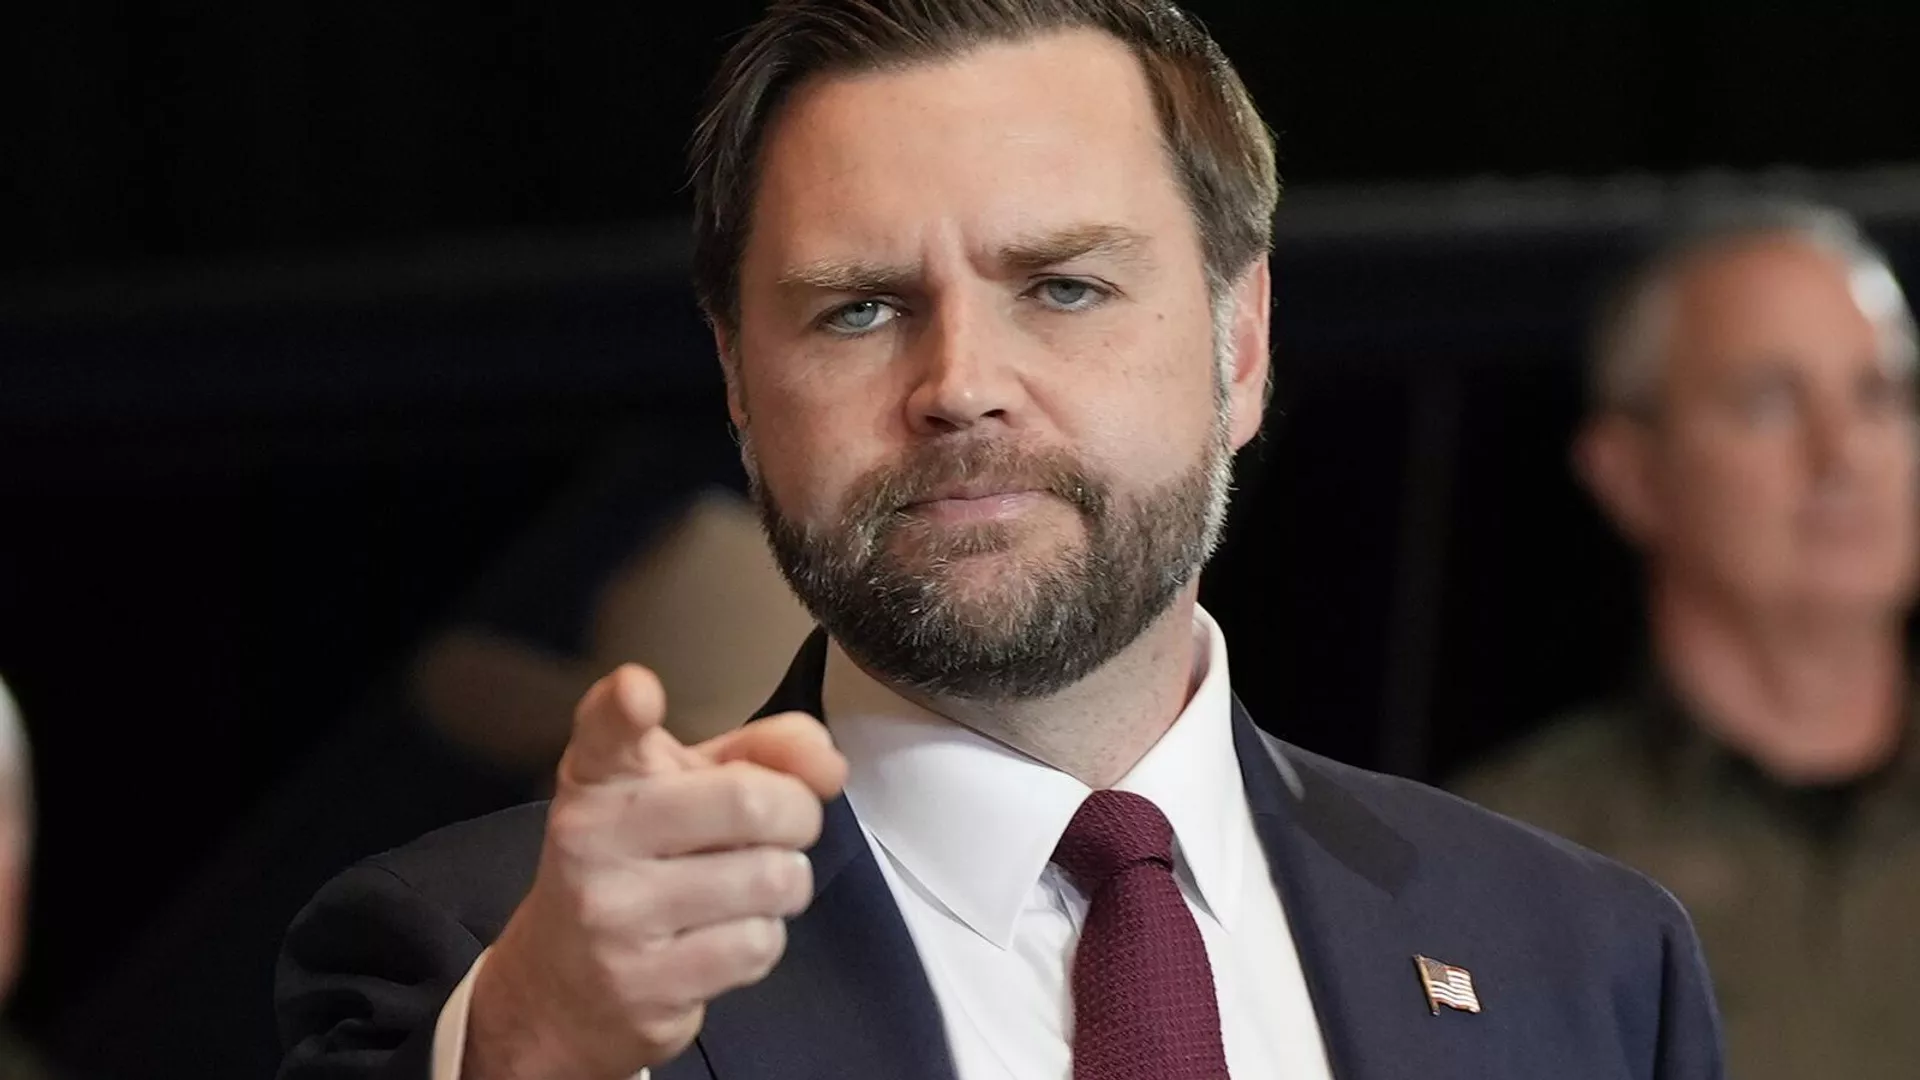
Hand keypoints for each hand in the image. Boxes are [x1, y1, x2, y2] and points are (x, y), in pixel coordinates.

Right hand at [465, 664, 847, 1079]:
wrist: (562, 987)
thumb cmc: (643, 864)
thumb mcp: (687, 788)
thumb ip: (761, 752)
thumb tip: (827, 764)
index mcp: (599, 776)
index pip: (606, 731)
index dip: (625, 708)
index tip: (638, 691)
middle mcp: (593, 837)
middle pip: (752, 802)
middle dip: (798, 814)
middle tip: (783, 827)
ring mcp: (613, 915)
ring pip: (771, 879)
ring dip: (784, 884)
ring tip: (744, 888)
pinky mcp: (642, 985)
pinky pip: (758, 945)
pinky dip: (762, 940)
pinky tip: (721, 937)